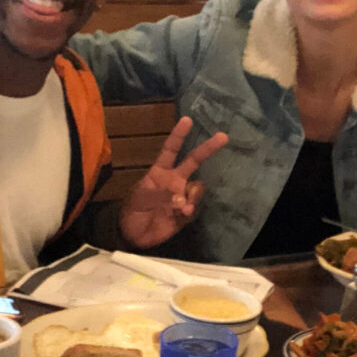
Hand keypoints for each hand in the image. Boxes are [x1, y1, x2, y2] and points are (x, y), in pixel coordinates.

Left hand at [119, 117, 228, 248]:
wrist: (134, 236)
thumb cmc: (132, 212)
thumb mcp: (140, 199)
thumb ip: (160, 196)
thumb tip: (181, 201)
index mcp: (160, 172)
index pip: (171, 150)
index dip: (179, 135)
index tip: (188, 120)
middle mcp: (175, 181)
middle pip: (194, 161)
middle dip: (208, 148)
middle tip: (224, 137)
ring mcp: (182, 197)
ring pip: (197, 188)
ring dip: (193, 196)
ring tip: (183, 209)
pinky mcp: (186, 213)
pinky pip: (195, 207)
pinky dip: (190, 210)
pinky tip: (182, 215)